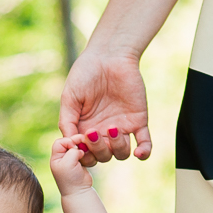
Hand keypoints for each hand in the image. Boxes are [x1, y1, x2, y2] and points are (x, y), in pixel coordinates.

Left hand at [50, 135, 95, 197]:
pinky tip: (87, 157)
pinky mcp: (80, 161)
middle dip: (77, 142)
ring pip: (77, 146)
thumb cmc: (71, 179)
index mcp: (56, 157)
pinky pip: (83, 152)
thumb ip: (72, 151)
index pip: (60, 141)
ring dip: (83, 148)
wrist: (79, 192)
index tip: (74, 148)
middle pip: (69, 142)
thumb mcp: (68, 163)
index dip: (68, 141)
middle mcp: (62, 157)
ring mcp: (71, 159)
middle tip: (83, 147)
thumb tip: (80, 147)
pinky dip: (86, 152)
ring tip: (85, 153)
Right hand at [59, 48, 151, 165]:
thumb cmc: (85, 73)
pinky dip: (144, 152)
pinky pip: (145, 143)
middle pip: (103, 157)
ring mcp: (122, 128)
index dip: (83, 155)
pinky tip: (139, 152)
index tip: (79, 143)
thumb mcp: (69, 98)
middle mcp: (103, 133)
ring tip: (112, 129)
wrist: (109, 55)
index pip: (85, 155)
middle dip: (98, 150)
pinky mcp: (138, 120)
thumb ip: (67, 122)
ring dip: (117, 148)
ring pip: (121, 153)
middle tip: (94, 132)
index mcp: (85, 129)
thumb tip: (70, 145)